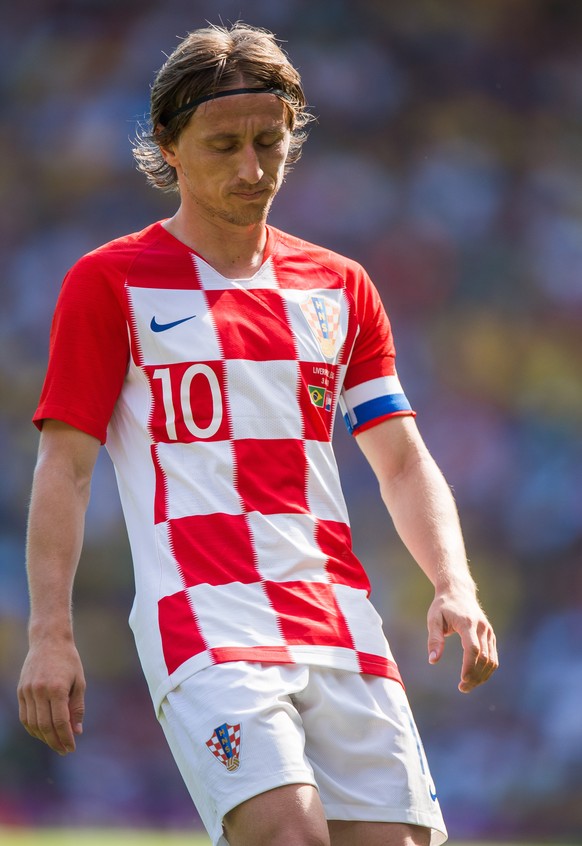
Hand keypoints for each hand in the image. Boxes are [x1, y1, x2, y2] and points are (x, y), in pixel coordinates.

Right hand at [17, 639, 85, 754]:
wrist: (49, 640)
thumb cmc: (69, 661)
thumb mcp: (80, 682)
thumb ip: (77, 707)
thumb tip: (76, 731)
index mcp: (57, 688)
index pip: (59, 722)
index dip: (65, 738)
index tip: (72, 748)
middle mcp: (39, 691)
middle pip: (45, 726)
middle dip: (55, 741)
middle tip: (64, 750)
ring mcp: (27, 691)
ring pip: (32, 724)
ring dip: (43, 737)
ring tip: (55, 742)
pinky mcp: (21, 691)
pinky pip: (25, 716)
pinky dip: (33, 728)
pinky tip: (42, 733)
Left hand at [427, 588, 497, 692]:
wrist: (458, 591)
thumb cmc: (442, 606)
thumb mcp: (433, 619)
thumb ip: (434, 639)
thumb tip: (433, 660)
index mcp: (467, 623)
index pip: (473, 648)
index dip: (469, 666)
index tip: (462, 680)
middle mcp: (482, 628)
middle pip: (484, 658)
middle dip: (475, 676)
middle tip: (462, 688)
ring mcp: (489, 632)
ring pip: (492, 660)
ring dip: (482, 676)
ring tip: (467, 686)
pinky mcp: (491, 636)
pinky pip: (493, 657)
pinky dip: (487, 670)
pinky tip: (475, 677)